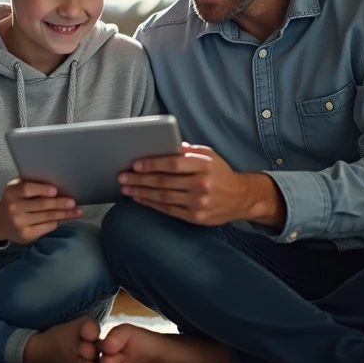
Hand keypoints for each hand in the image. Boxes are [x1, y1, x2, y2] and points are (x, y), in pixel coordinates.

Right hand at [0, 179, 80, 244]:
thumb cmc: (14, 200)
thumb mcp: (16, 189)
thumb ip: (30, 183)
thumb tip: (56, 179)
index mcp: (11, 192)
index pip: (27, 189)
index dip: (42, 189)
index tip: (55, 190)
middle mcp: (14, 208)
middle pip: (41, 205)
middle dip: (59, 203)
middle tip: (72, 202)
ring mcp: (19, 223)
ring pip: (47, 217)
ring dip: (64, 214)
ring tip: (77, 211)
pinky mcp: (26, 235)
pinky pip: (47, 227)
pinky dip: (57, 221)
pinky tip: (64, 218)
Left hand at [118, 144, 284, 227]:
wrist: (241, 198)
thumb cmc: (220, 172)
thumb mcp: (209, 155)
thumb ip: (187, 150)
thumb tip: (163, 145)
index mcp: (204, 165)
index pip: (173, 164)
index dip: (152, 164)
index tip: (135, 164)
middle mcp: (202, 184)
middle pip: (164, 182)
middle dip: (140, 180)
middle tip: (122, 177)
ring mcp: (199, 203)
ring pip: (163, 197)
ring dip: (141, 193)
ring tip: (126, 188)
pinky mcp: (196, 217)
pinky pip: (168, 210)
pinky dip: (151, 204)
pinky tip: (140, 199)